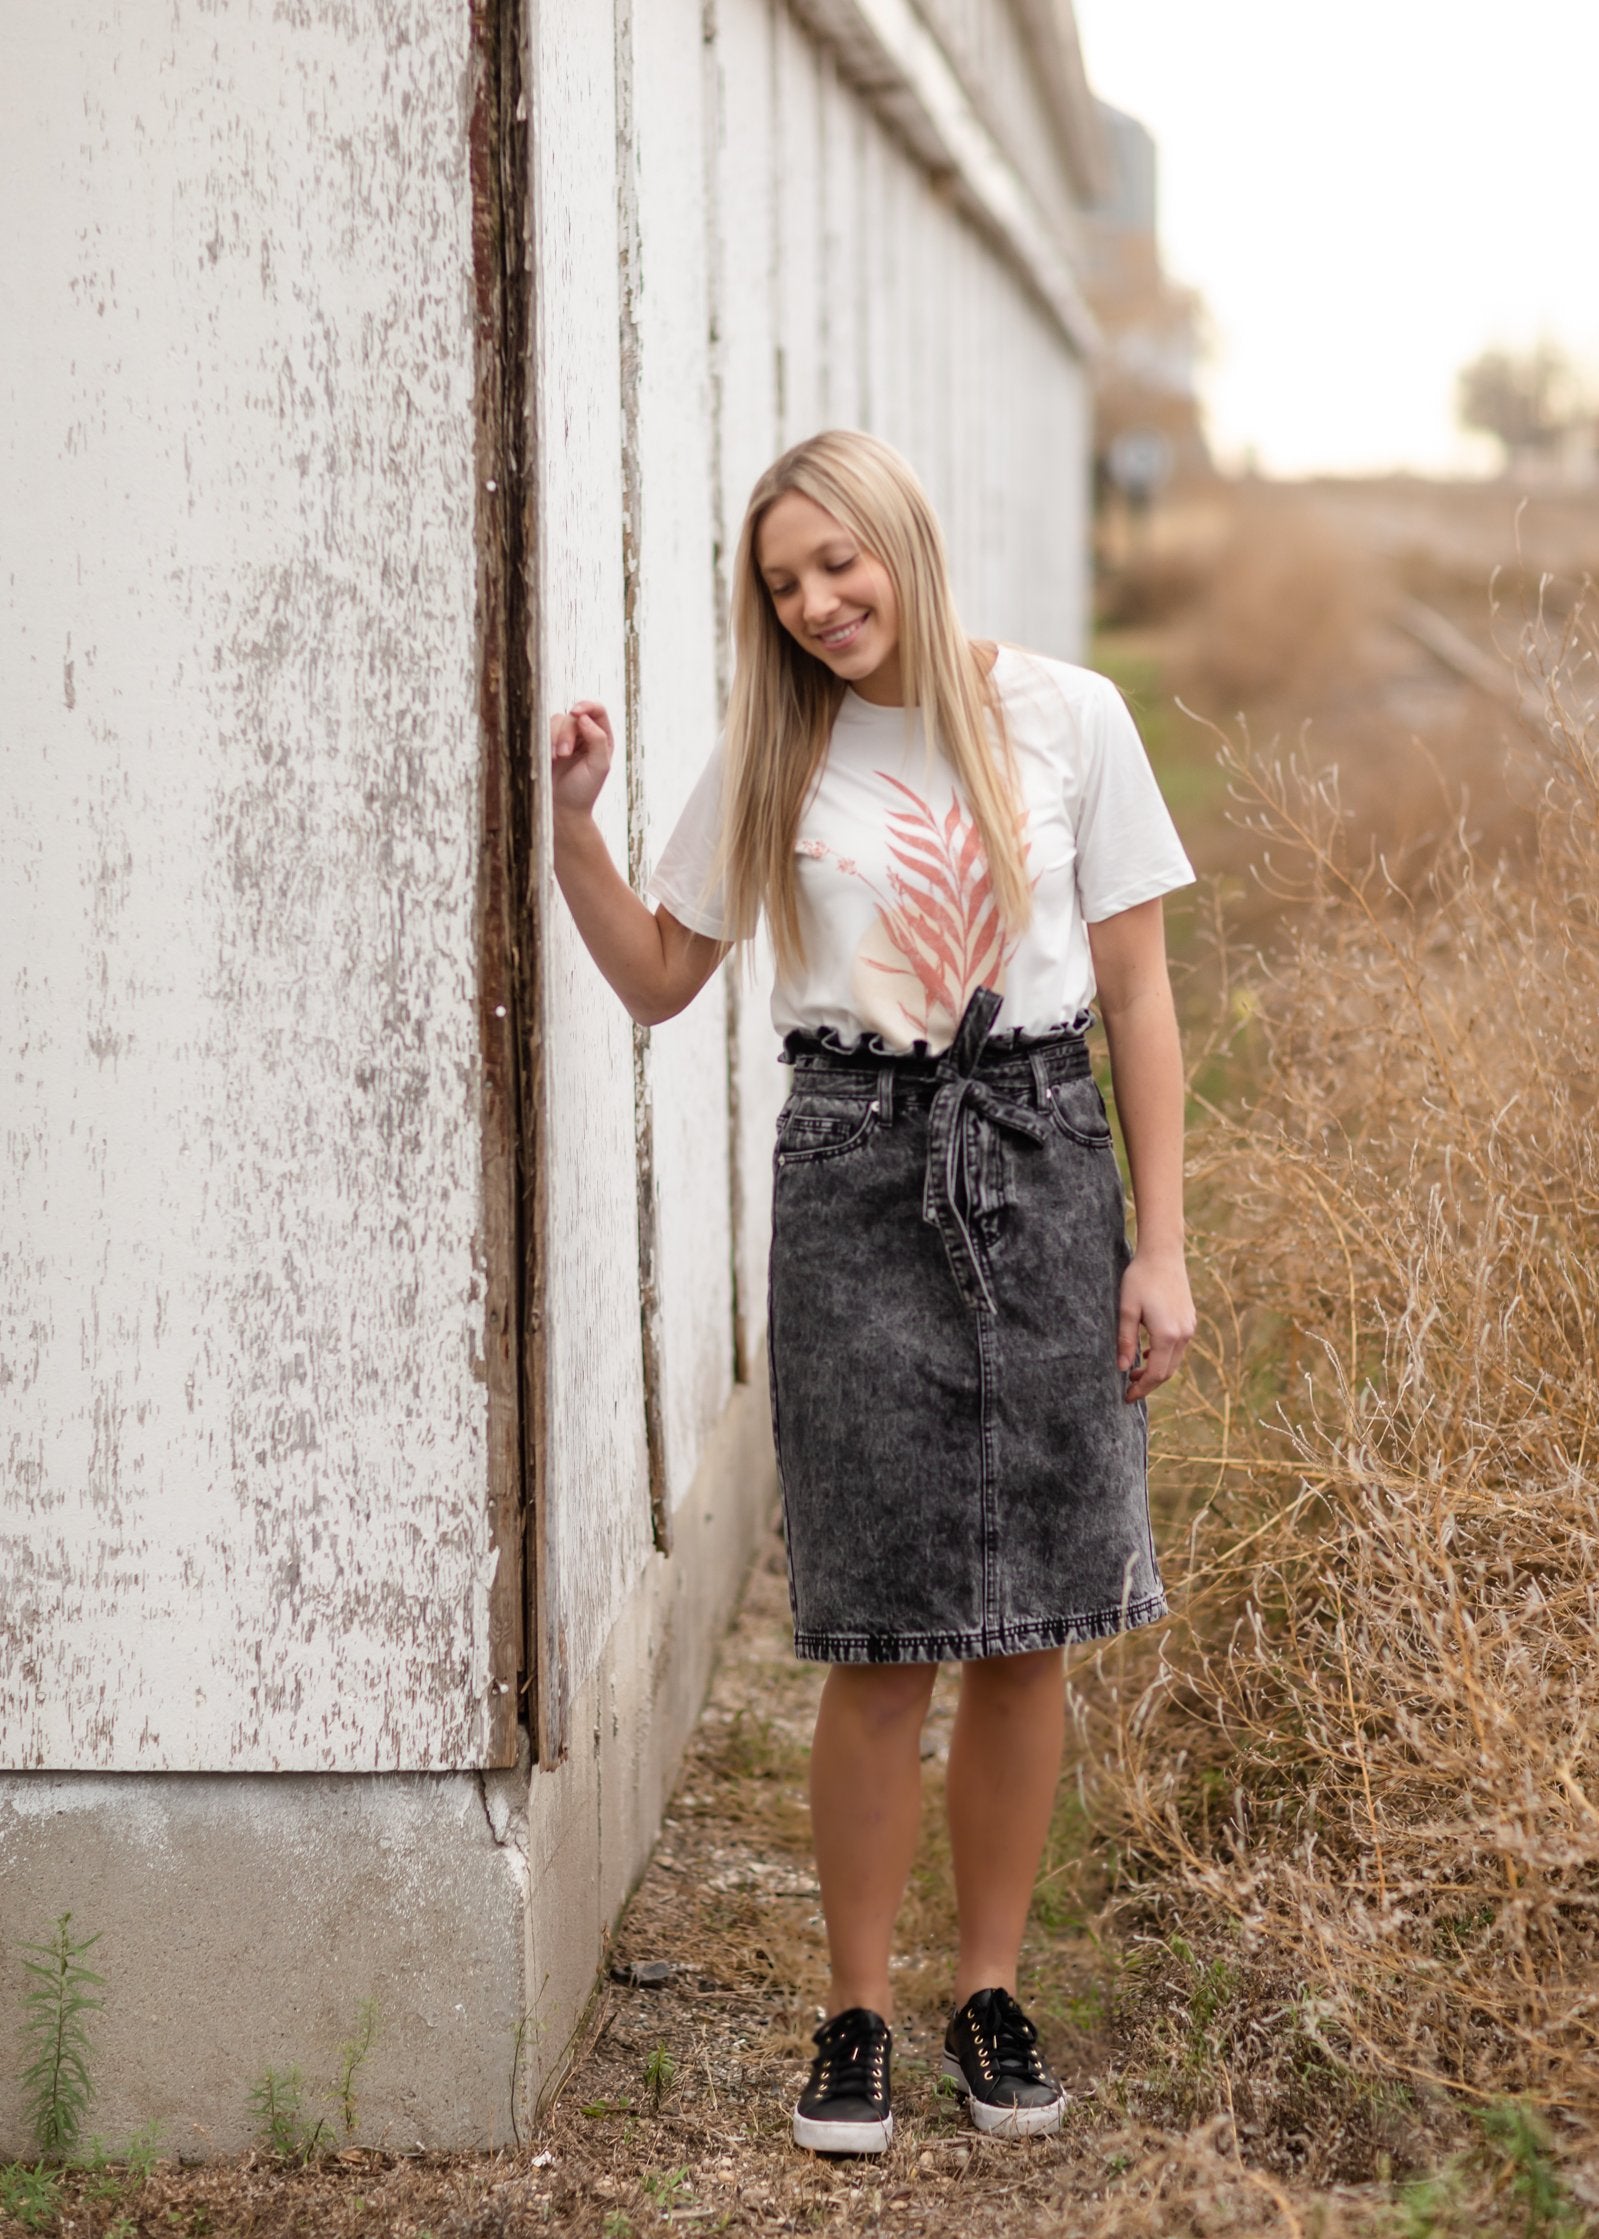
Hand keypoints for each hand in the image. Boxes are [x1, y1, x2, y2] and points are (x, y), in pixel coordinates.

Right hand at [549, 699, 615, 818]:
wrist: (563, 808)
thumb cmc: (584, 790)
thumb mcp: (599, 766)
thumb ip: (597, 739)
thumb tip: (584, 718)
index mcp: (602, 738)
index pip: (597, 710)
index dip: (587, 706)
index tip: (575, 713)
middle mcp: (585, 734)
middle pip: (574, 716)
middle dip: (566, 733)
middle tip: (563, 755)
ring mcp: (566, 738)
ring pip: (557, 721)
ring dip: (555, 738)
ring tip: (556, 758)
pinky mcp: (550, 744)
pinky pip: (544, 730)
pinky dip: (545, 740)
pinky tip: (549, 758)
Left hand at [1117, 1246, 1194, 1402]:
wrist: (1163, 1254)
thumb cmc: (1140, 1279)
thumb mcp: (1126, 1310)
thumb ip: (1125, 1340)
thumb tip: (1122, 1368)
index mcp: (1167, 1334)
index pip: (1157, 1374)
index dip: (1142, 1388)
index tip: (1127, 1396)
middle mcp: (1183, 1334)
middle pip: (1168, 1371)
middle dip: (1149, 1383)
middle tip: (1129, 1389)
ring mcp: (1189, 1327)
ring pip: (1174, 1360)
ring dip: (1156, 1370)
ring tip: (1134, 1373)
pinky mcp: (1189, 1319)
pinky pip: (1178, 1347)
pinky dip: (1164, 1356)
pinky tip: (1147, 1354)